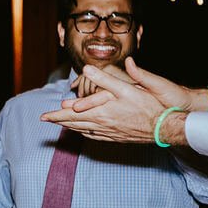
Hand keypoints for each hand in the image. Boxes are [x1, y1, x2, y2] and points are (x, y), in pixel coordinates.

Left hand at [41, 61, 168, 142]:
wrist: (164, 127)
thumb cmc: (147, 106)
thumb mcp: (125, 88)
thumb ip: (104, 79)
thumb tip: (86, 69)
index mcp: (100, 113)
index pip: (71, 115)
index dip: (56, 115)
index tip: (43, 116)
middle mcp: (101, 125)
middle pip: (74, 124)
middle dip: (58, 121)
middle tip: (45, 119)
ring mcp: (109, 133)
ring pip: (83, 131)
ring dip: (70, 127)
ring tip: (61, 124)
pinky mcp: (116, 138)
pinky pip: (94, 136)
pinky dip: (84, 133)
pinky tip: (84, 131)